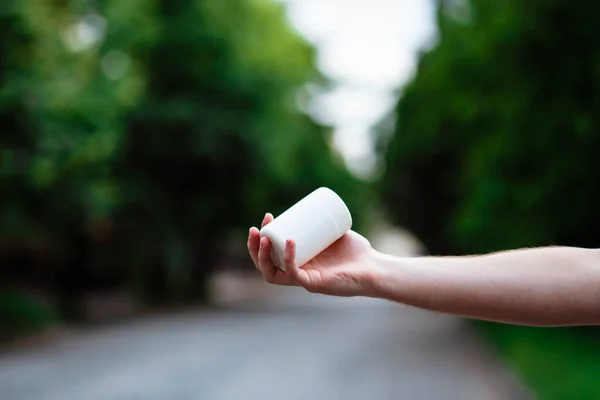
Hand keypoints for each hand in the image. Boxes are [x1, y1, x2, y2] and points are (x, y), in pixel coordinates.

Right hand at [247, 213, 380, 296]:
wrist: (374, 268)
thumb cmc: (355, 251)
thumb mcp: (332, 232)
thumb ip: (323, 220)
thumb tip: (312, 201)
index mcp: (297, 263)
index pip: (270, 253)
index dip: (263, 236)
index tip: (268, 216)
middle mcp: (296, 274)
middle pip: (265, 263)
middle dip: (255, 245)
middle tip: (260, 226)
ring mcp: (304, 280)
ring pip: (272, 273)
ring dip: (263, 256)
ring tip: (264, 237)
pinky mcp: (314, 284)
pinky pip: (294, 273)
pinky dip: (288, 258)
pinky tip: (289, 242)